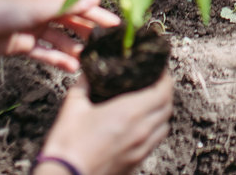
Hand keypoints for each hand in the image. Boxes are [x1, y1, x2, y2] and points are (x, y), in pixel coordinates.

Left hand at [0, 0, 119, 71]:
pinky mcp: (23, 45)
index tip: (115, 25)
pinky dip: (58, 59)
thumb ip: (69, 7)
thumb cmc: (0, 10)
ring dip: (74, 49)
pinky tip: (71, 68)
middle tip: (107, 46)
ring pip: (60, 40)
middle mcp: (42, 10)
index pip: (78, 4)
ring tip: (90, 61)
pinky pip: (45, 53)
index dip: (97, 14)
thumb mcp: (39, 8)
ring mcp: (33, 29)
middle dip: (88, 33)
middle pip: (71, 22)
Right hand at [41, 72, 173, 174]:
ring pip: (164, 127)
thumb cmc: (68, 145)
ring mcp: (140, 150)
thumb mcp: (73, 107)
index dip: (165, 78)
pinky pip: (154, 144)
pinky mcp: (135, 164)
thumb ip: (84, 84)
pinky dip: (154, 132)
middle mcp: (141, 132)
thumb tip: (89, 73)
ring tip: (150, 106)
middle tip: (155, 84)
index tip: (159, 71)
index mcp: (129, 113)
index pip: (163, 91)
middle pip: (167, 108)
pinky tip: (140, 128)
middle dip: (165, 93)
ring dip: (161, 114)